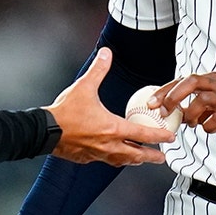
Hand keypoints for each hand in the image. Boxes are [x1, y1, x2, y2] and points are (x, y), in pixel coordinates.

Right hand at [43, 47, 172, 165]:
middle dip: (151, 156)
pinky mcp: (86, 158)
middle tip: (161, 157)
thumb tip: (106, 53)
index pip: (143, 134)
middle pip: (137, 155)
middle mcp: (108, 145)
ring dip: (133, 160)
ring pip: (122, 161)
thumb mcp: (84, 87)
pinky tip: (112, 155)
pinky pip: (105, 161)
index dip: (159, 136)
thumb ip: (98, 70)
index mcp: (112, 128)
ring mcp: (97, 154)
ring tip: (140, 159)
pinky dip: (114, 159)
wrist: (45, 131)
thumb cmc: (65, 111)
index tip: (170, 138)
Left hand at [154, 72, 215, 142]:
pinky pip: (215, 120)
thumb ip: (195, 104)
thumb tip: (173, 113)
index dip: (165, 91)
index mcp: (212, 80)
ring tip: (193, 123)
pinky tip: (211, 128)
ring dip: (191, 115)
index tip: (151, 103)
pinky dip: (208, 126)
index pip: (183, 80)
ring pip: (202, 101)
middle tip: (163, 111)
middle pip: (191, 82)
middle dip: (173, 96)